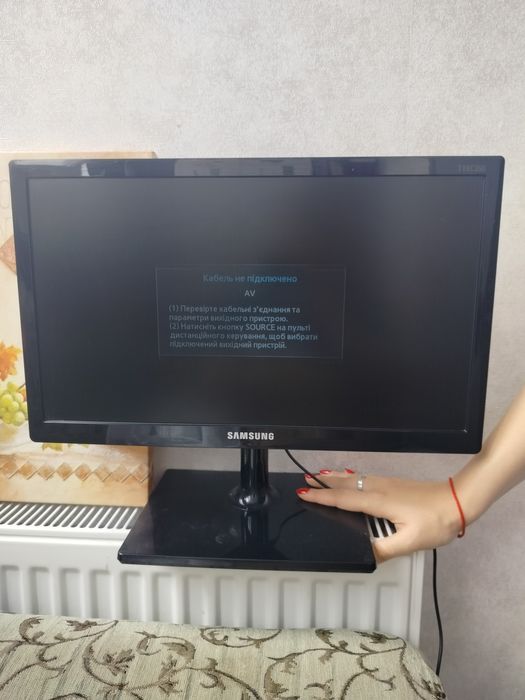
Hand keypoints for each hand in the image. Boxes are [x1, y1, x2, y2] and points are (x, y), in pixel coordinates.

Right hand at [296, 471, 462, 561]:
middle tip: (304, 479)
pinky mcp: (394, 485)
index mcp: (379, 501)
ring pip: (354, 478)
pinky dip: (350, 477)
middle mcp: (379, 489)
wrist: (458, 501)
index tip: (304, 493)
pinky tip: (350, 477)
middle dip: (324, 482)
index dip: (322, 497)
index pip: (344, 499)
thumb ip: (385, 549)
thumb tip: (365, 555)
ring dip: (335, 477)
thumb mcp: (411, 542)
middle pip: (346, 483)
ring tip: (320, 476)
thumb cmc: (436, 521)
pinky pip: (364, 478)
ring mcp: (387, 484)